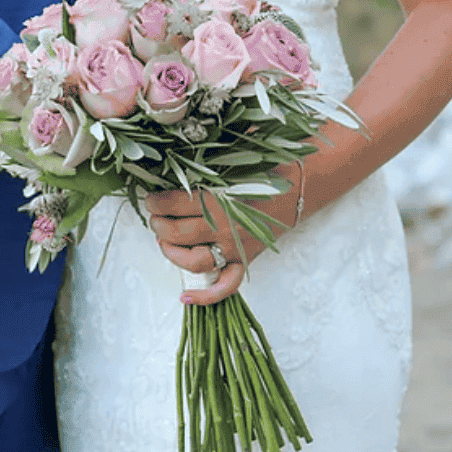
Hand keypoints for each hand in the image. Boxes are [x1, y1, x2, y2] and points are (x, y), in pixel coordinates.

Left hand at [146, 161, 303, 305]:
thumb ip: (203, 157)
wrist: (299, 185)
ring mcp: (235, 248)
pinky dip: (204, 297)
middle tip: (154, 216)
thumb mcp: (232, 153)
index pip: (173, 205)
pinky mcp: (244, 261)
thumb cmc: (265, 166)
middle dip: (158, 225)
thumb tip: (170, 156)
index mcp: (219, 198)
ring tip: (163, 241)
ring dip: (170, 253)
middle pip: (177, 234)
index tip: (151, 198)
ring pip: (192, 261)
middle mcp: (225, 227)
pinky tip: (184, 297)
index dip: (156, 202)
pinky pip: (225, 286)